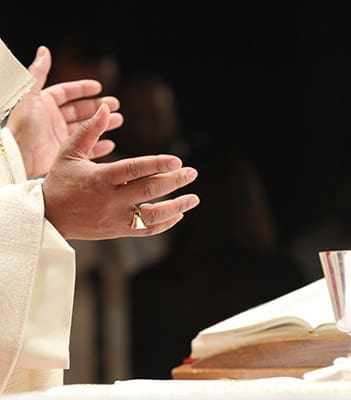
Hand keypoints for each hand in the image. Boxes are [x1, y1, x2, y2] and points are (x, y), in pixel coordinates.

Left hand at [5, 45, 122, 177]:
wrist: (20, 157)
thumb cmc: (23, 126)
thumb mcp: (29, 95)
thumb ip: (38, 73)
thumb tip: (44, 51)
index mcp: (44, 104)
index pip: (66, 93)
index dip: (82, 89)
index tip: (98, 87)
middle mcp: (52, 119)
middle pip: (80, 110)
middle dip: (98, 106)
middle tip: (115, 104)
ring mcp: (60, 136)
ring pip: (87, 127)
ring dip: (103, 123)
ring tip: (118, 120)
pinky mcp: (66, 153)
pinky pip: (87, 148)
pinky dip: (99, 146)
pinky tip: (110, 142)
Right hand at [42, 104, 199, 239]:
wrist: (48, 216)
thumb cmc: (60, 180)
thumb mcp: (68, 153)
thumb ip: (89, 131)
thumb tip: (107, 109)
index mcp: (99, 178)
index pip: (134, 170)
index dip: (157, 165)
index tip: (177, 160)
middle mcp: (110, 200)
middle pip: (148, 191)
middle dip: (174, 182)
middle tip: (192, 173)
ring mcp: (116, 218)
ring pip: (152, 215)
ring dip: (177, 207)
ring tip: (194, 198)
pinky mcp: (118, 231)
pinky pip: (146, 230)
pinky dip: (165, 223)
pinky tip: (179, 214)